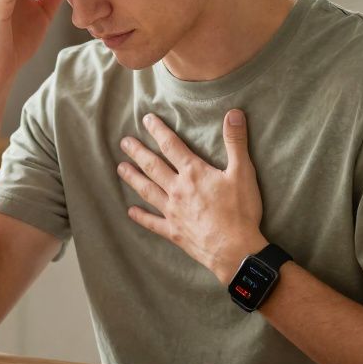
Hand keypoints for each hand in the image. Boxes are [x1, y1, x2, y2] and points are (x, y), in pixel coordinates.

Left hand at [117, 110, 265, 284]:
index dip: (158, 130)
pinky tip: (130, 211)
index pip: (171, 146)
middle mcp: (178, 189)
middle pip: (153, 166)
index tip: (146, 120)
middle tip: (124, 142)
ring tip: (120, 168)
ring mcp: (173, 211)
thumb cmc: (241, 211)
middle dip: (137, 152)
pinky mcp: (173, 232)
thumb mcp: (243, 172)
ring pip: (147, 190)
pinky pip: (152, 223)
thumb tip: (234, 113)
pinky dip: (141, 217)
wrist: (235, 250)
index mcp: (193, 173)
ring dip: (133, 178)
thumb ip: (236, 142)